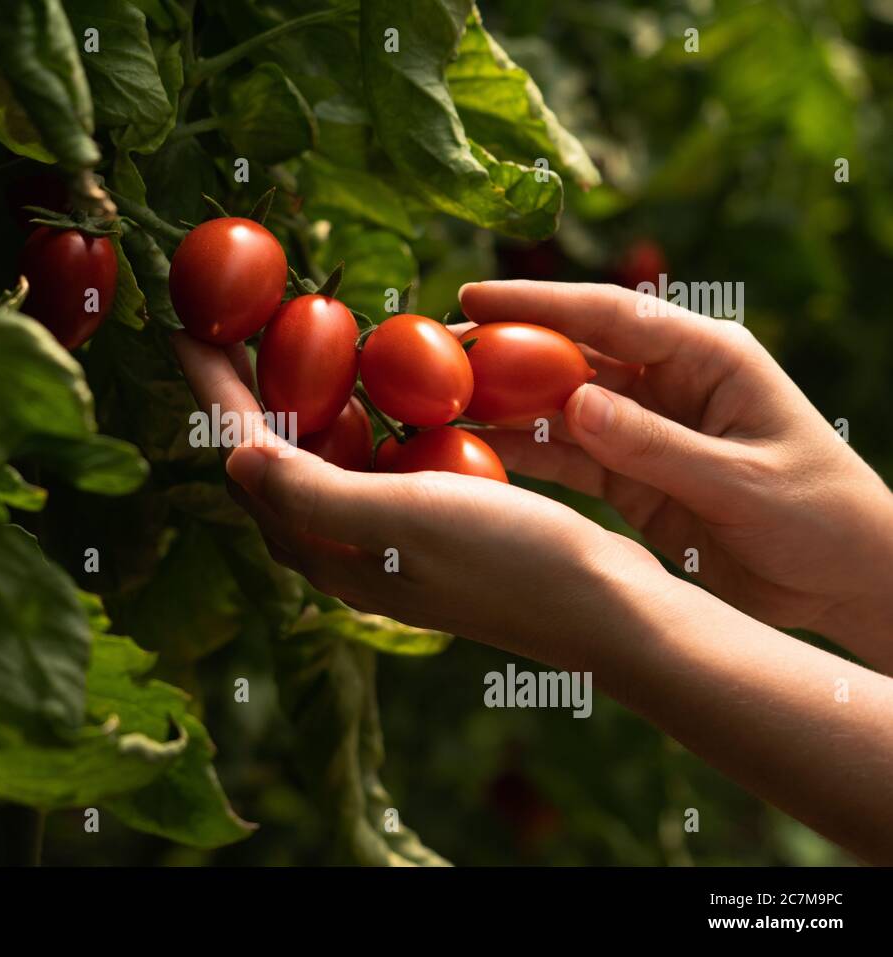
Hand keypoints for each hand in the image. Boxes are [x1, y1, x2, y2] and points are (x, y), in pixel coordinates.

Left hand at [170, 331, 669, 668]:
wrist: (606, 608)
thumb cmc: (510, 562)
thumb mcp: (404, 522)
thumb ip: (313, 494)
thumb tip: (233, 458)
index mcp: (325, 548)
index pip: (247, 457)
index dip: (212, 392)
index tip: (180, 328)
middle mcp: (343, 546)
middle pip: (272, 454)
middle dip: (243, 388)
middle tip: (224, 319)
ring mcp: (385, 538)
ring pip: (319, 456)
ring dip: (297, 397)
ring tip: (284, 335)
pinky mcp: (427, 524)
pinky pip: (372, 459)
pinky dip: (358, 415)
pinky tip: (370, 381)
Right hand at [461, 281, 892, 668]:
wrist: (847, 581)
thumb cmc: (820, 517)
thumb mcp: (743, 480)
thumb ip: (658, 445)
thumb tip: (574, 403)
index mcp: (709, 357)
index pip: (609, 316)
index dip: (536, 303)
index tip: (470, 300)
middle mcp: (669, 384)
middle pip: (572, 357)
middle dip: (504, 355)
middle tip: (434, 361)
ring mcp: (646, 431)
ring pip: (559, 410)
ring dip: (504, 410)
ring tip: (438, 410)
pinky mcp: (633, 479)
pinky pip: (568, 460)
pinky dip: (525, 459)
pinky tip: (477, 458)